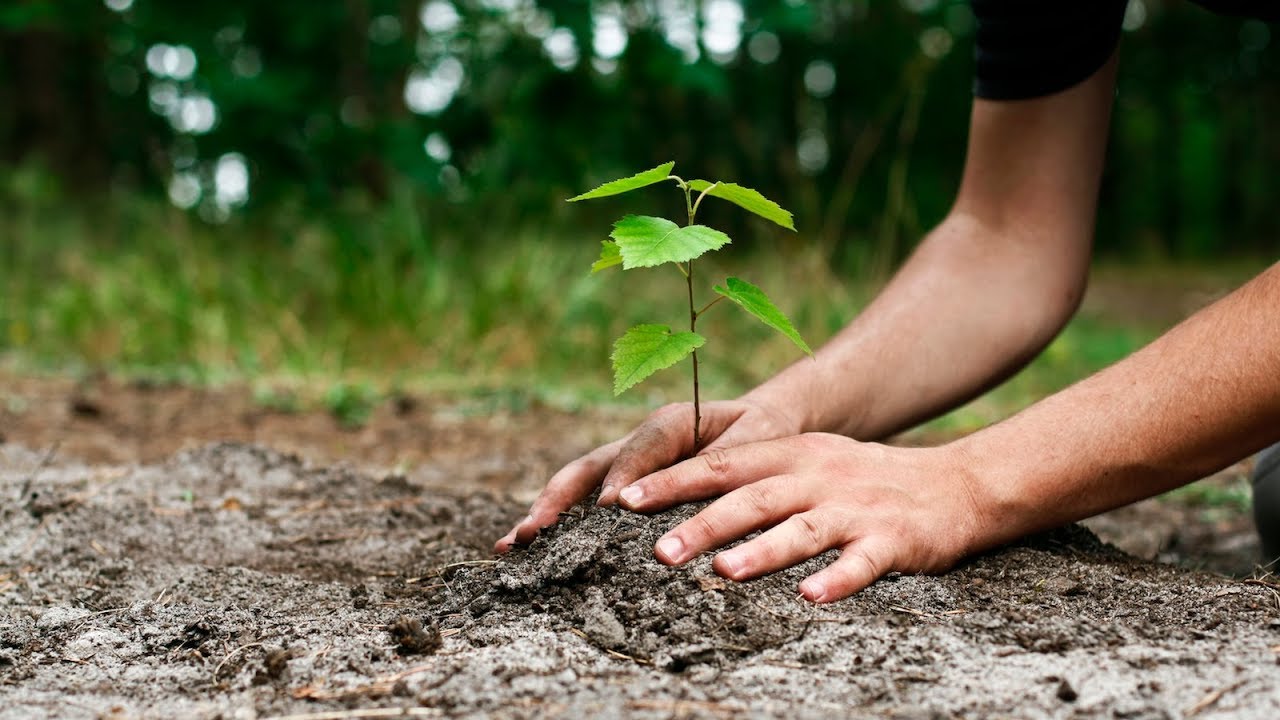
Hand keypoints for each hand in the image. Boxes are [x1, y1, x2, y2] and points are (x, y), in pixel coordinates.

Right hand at [494, 398, 801, 552]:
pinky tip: (534, 549)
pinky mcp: (626, 482)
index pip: (641, 449)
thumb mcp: (756, 440)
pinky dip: (560, 522)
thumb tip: (687, 488)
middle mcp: (639, 440)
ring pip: (578, 484)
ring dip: (546, 512)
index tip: (608, 509)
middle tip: (531, 533)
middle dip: (557, 500)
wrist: (764, 422)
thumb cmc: (763, 433)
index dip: (623, 477)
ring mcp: (627, 462)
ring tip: (512, 545)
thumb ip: (723, 459)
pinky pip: (587, 500)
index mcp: (672, 422)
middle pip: (588, 467)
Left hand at [614, 433, 984, 602]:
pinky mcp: (892, 540)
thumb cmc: (863, 480)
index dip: (673, 480)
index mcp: (792, 454)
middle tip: (658, 551)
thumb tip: (680, 499)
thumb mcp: (808, 463)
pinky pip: (861, 563)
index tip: (625, 499)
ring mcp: (855, 508)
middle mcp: (818, 476)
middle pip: (752, 498)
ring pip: (801, 529)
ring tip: (723, 573)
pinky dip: (836, 580)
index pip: (722, 464)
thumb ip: (754, 476)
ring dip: (761, 551)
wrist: (955, 485)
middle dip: (703, 523)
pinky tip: (811, 598)